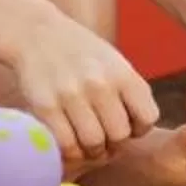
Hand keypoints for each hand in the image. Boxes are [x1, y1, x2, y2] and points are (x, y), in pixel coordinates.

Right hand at [7, 9, 160, 166]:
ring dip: (91, 151)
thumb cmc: (82, 53)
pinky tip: (68, 141)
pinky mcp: (46, 107)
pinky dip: (69, 151)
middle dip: (114, 144)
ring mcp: (72, 96)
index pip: (147, 118)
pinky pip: (65, 144)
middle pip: (120, 136)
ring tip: (86, 143)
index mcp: (123, 73)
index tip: (126, 125)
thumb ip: (129, 93)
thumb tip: (139, 130)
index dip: (139, 129)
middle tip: (103, 141)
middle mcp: (100, 84)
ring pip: (93, 144)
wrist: (38, 34)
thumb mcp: (115, 63)